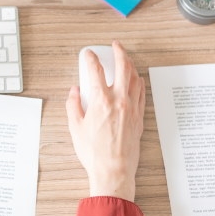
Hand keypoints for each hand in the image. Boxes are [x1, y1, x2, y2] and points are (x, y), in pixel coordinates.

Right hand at [65, 40, 144, 200]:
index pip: (95, 70)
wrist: (114, 170)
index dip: (91, 58)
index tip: (88, 54)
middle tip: (115, 45)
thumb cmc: (94, 152)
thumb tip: (74, 91)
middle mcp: (119, 101)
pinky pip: (141, 93)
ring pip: (135, 78)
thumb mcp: (75, 127)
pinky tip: (136, 80)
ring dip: (130, 65)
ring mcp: (132, 108)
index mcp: (101, 101)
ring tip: (126, 59)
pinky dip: (138, 82)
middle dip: (119, 52)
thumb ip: (73, 104)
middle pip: (123, 67)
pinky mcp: (139, 117)